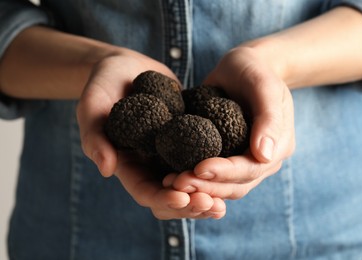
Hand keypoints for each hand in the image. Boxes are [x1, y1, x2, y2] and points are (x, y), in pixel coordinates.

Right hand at [77, 50, 225, 218]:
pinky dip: (216, 170)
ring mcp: (171, 154)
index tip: (182, 198)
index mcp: (128, 165)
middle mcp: (151, 165)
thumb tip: (106, 168)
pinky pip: (204, 159)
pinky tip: (234, 171)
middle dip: (191, 205)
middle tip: (212, 205)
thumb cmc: (102, 84)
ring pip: (191, 184)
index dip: (163, 199)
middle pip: (172, 196)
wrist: (126, 68)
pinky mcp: (188, 139)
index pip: (145, 192)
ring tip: (225, 201)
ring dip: (208, 195)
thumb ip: (94, 135)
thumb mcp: (92, 105)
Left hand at [164, 46, 294, 199]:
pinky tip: (172, 176)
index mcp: (277, 147)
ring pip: (222, 186)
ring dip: (198, 188)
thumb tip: (265, 155)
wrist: (243, 67)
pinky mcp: (224, 157)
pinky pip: (210, 176)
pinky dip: (194, 179)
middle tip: (178, 183)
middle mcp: (261, 160)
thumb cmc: (255, 71)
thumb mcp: (265, 86)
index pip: (252, 169)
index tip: (199, 169)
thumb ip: (269, 118)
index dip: (226, 172)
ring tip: (172, 183)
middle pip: (236, 185)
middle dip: (208, 187)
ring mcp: (242, 161)